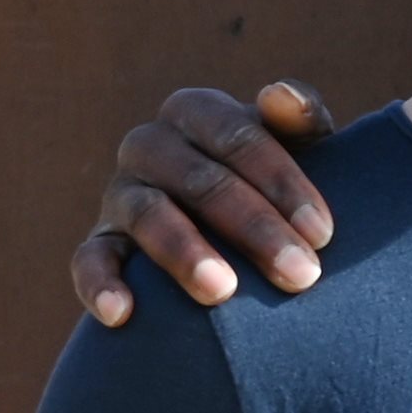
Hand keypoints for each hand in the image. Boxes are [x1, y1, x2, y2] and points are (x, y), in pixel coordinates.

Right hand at [67, 82, 335, 323]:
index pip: (237, 137)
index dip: (283, 183)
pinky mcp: (100, 241)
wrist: (229, 227)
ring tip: (223, 292)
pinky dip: (100, 285)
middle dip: (254, 228)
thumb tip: (281, 97)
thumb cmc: (272, 181)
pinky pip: (89, 260)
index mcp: (196, 110)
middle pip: (199, 180)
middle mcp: (150, 143)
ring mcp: (120, 193)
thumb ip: (300, 118)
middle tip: (301, 275)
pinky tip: (123, 315)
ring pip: (147, 214)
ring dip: (185, 253)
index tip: (322, 234)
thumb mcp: (295, 146)